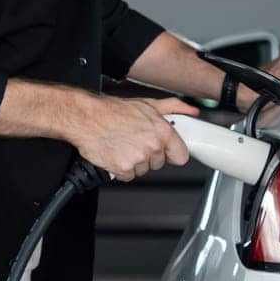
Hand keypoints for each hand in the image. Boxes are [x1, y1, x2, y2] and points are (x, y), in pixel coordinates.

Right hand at [73, 96, 194, 181]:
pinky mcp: (123, 169)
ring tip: (124, 145)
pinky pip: (128, 176)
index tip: (166, 151)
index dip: (172, 153)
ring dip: (135, 162)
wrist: (88, 118)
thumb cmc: (114, 111)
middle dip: (150, 155)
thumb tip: (191, 110)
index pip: (181, 155)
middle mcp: (152, 146)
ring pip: (144, 170)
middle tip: (136, 142)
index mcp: (162, 131)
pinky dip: (122, 169)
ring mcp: (138, 159)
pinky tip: (117, 154)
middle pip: (159, 163)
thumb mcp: (148, 104)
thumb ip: (174, 107)